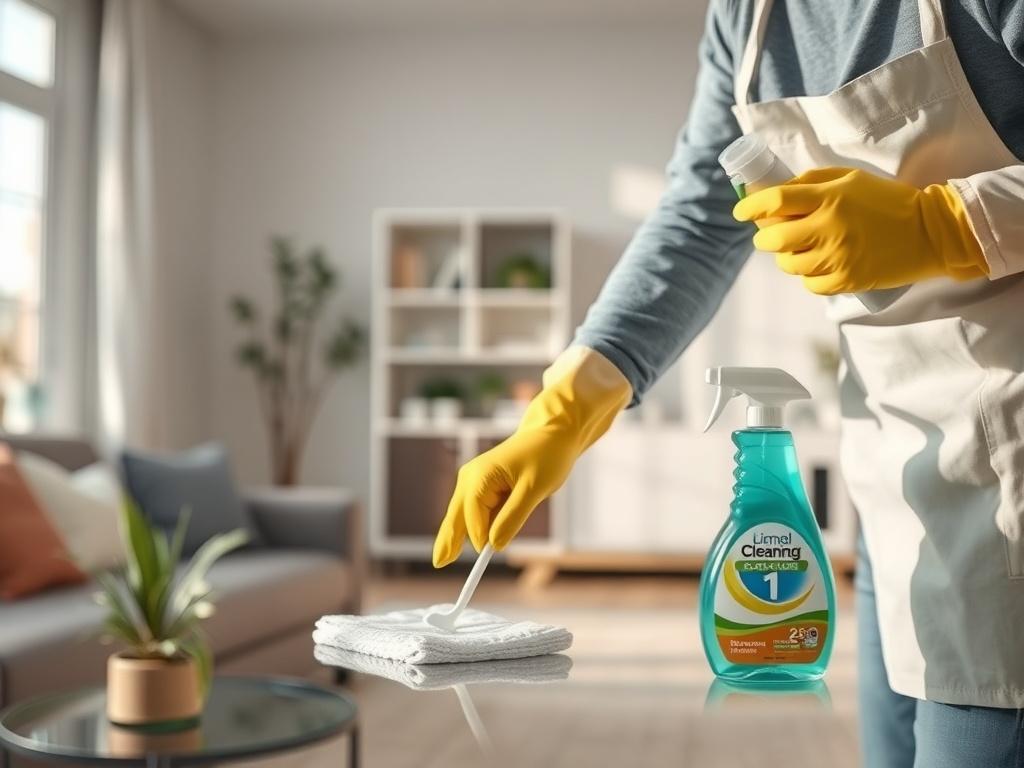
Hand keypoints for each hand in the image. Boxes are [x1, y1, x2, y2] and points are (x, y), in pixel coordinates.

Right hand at [432, 348, 629, 567]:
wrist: (552, 433)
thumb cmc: (546, 457)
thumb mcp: (533, 490)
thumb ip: (512, 518)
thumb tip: (494, 545)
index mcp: (480, 476)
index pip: (472, 515)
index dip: (479, 536)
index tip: (487, 554)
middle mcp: (471, 477)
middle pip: (456, 515)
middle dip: (448, 539)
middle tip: (439, 563)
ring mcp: (474, 479)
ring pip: (462, 514)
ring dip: (458, 534)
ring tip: (443, 557)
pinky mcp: (483, 484)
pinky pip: (474, 509)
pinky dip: (472, 525)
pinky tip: (461, 542)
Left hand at [733, 167, 987, 294]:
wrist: (930, 232)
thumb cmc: (887, 201)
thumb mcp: (851, 179)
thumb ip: (812, 182)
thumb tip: (775, 194)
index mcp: (830, 198)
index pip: (775, 202)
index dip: (750, 207)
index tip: (740, 212)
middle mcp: (829, 228)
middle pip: (772, 239)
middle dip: (764, 237)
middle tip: (768, 234)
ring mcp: (837, 257)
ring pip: (788, 264)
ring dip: (786, 257)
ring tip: (799, 248)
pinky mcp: (846, 281)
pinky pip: (809, 284)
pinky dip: (808, 275)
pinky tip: (819, 264)